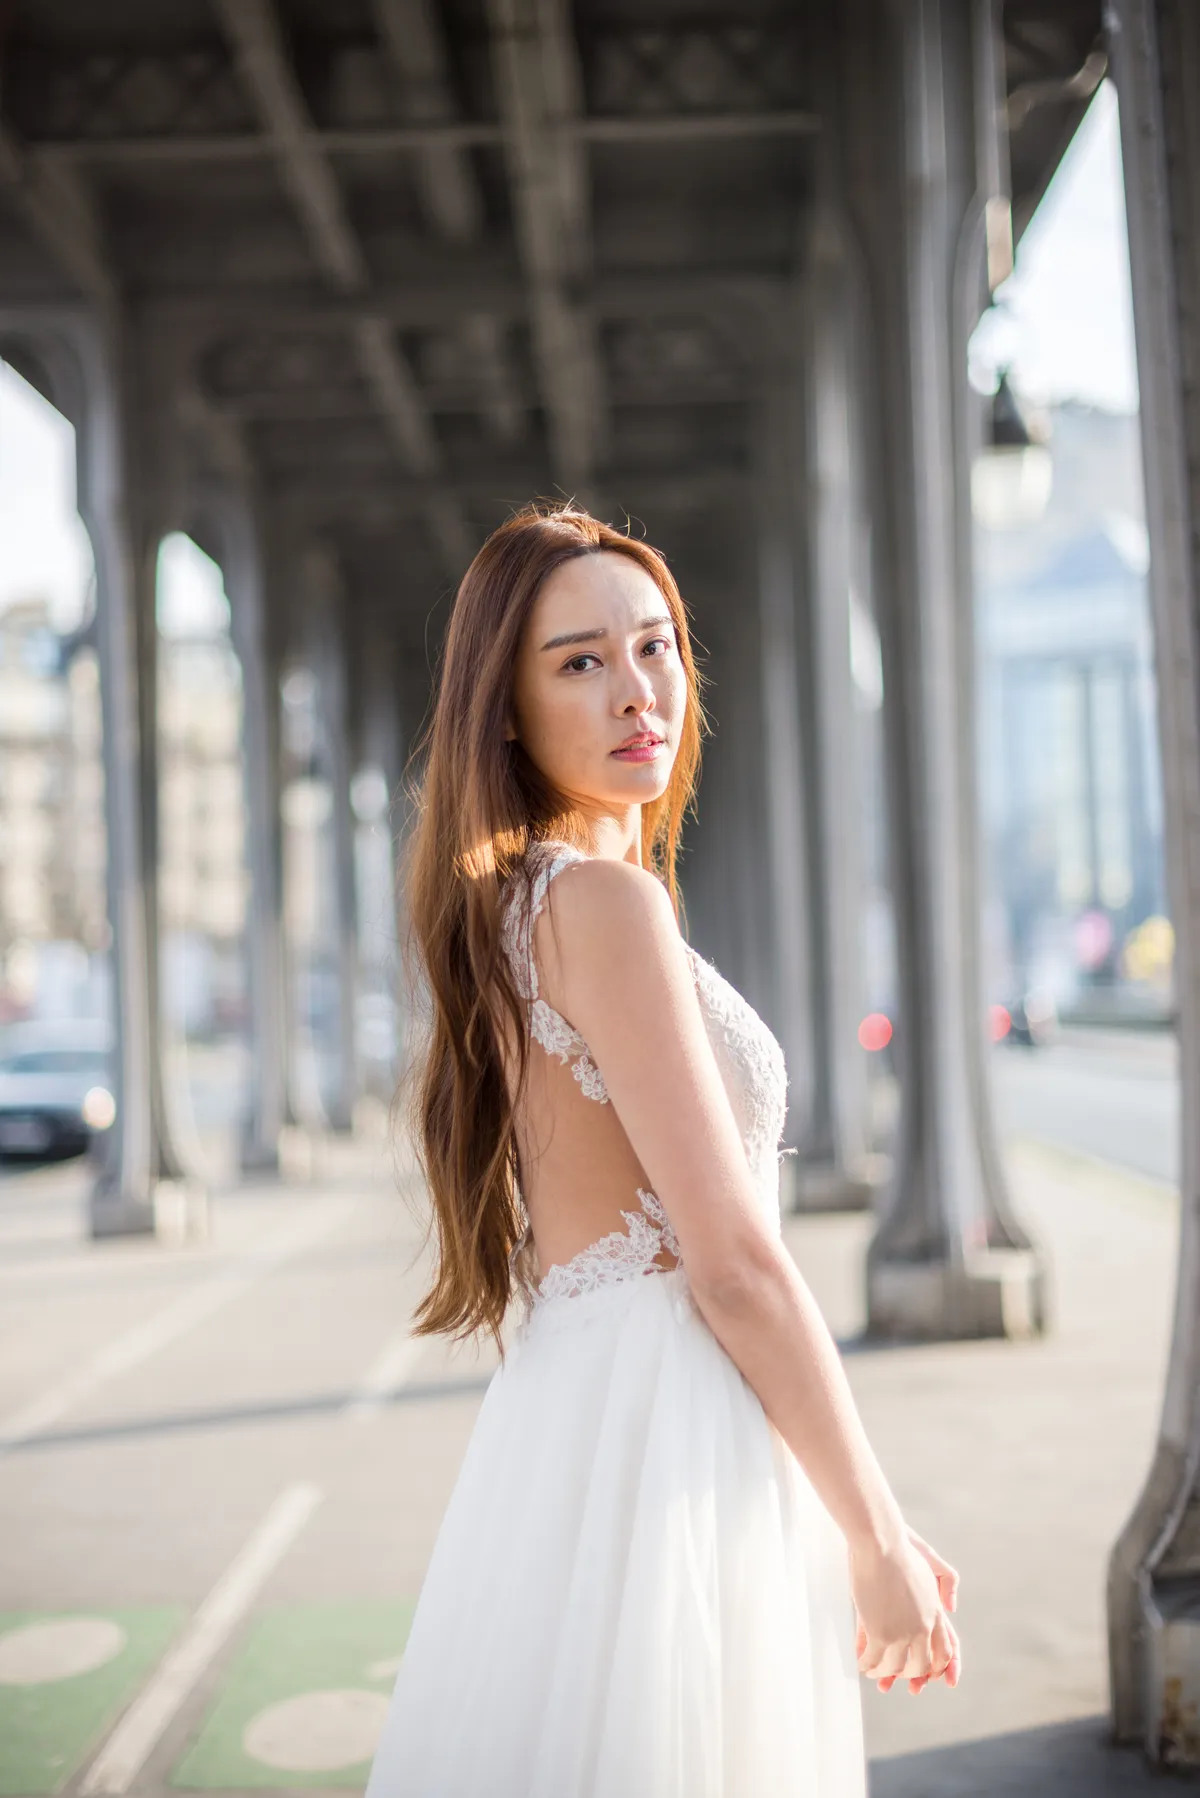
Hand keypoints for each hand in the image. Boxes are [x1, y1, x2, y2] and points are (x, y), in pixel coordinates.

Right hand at [850, 1524, 960, 1695]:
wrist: (881, 1543)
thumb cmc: (900, 1548)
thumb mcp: (930, 1568)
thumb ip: (946, 1585)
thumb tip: (951, 1607)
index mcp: (935, 1612)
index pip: (946, 1650)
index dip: (937, 1665)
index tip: (928, 1672)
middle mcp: (923, 1627)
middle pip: (923, 1665)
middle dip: (910, 1674)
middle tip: (896, 1674)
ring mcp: (903, 1633)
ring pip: (896, 1667)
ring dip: (883, 1672)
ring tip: (873, 1670)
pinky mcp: (881, 1634)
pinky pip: (874, 1660)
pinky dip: (866, 1665)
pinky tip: (860, 1663)